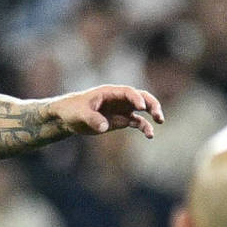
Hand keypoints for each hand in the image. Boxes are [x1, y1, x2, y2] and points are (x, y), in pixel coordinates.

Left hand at [49, 84, 163, 140]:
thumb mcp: (80, 114)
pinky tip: (149, 135)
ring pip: (142, 110)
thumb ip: (92, 119)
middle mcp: (119, 99)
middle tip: (158, 115)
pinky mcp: (121, 120)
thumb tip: (104, 127)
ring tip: (159, 122)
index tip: (141, 107)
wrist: (68, 117)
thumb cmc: (72, 110)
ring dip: (152, 115)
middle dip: (152, 104)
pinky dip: (144, 127)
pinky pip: (137, 122)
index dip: (136, 98)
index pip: (128, 92)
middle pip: (141, 97)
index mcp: (110, 92)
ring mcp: (121, 109)